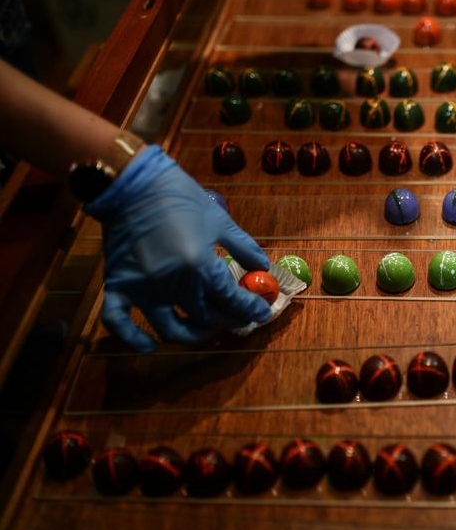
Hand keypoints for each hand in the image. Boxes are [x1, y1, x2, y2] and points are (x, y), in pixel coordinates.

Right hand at [84, 146, 271, 351]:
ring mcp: (143, 287)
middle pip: (205, 317)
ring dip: (191, 336)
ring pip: (170, 328)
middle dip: (227, 321)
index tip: (262, 313)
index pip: (231, 299)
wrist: (133, 184)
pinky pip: (118, 321)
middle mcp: (172, 282)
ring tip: (206, 331)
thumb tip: (262, 267)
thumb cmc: (180, 197)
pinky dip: (132, 338)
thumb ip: (244, 247)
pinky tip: (149, 346)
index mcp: (199, 264)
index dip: (250, 309)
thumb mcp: (220, 220)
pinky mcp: (118, 284)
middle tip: (238, 319)